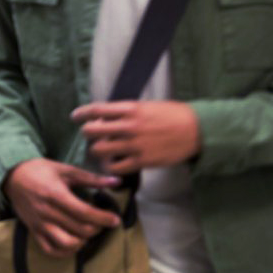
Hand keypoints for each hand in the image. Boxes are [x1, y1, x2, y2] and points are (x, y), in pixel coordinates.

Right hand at [4, 158, 120, 257]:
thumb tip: (116, 182)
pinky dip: (66, 252)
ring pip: (67, 244)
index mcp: (55, 194)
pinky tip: (74, 243)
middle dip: (97, 228)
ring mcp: (39, 224)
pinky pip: (50, 250)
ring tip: (88, 232)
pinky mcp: (33, 231)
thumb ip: (91, 178)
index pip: (84, 212)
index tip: (115, 220)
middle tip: (102, 222)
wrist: (13, 176)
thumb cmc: (40, 170)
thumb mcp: (66, 170)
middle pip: (79, 229)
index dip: (103, 218)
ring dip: (83, 241)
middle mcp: (47, 212)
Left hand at [72, 100, 200, 173]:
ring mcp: (134, 145)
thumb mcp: (147, 106)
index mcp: (130, 109)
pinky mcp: (142, 161)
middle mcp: (129, 127)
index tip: (75, 117)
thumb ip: (125, 112)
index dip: (81, 114)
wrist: (197, 130)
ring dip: (96, 150)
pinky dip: (109, 165)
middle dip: (86, 133)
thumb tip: (105, 117)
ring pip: (99, 150)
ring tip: (101, 149)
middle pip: (91, 131)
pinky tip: (111, 163)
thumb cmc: (173, 114)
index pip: (96, 110)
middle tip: (89, 135)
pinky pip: (115, 167)